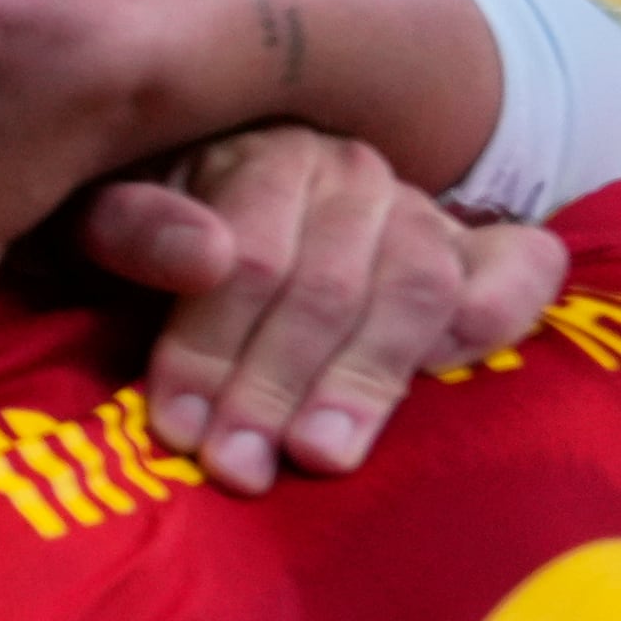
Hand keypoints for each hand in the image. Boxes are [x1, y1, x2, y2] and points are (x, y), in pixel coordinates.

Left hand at [81, 125, 567, 493]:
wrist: (231, 203)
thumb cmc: (160, 222)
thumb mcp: (108, 214)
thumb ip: (131, 228)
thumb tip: (203, 256)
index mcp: (256, 152)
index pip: (245, 260)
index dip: (209, 351)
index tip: (179, 428)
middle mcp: (347, 171)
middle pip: (325, 289)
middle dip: (273, 389)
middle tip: (237, 468)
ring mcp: (419, 207)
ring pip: (414, 292)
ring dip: (365, 382)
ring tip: (319, 455)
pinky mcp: (481, 246)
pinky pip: (513, 276)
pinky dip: (485, 325)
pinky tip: (436, 383)